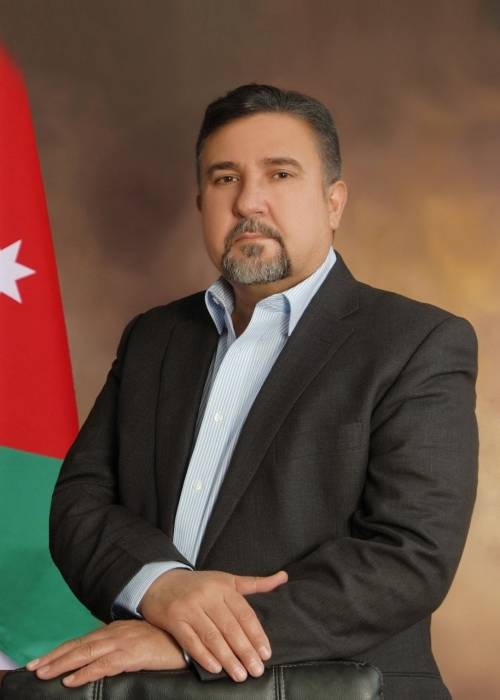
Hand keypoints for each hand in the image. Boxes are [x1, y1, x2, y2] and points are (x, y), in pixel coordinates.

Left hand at [26, 620, 186, 687]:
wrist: (189, 638)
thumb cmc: (165, 641)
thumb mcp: (138, 640)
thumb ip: (120, 645)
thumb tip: (103, 655)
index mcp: (116, 629)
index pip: (82, 640)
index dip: (62, 650)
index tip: (43, 660)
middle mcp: (115, 633)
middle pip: (79, 645)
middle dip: (54, 657)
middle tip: (34, 668)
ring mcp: (123, 642)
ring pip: (85, 653)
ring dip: (62, 664)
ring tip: (44, 674)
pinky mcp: (132, 654)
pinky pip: (103, 665)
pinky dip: (85, 672)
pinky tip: (71, 681)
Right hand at [139, 568, 287, 681]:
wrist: (160, 581)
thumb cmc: (200, 584)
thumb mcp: (227, 579)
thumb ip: (255, 583)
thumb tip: (283, 577)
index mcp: (223, 587)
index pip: (244, 614)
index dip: (256, 634)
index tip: (266, 653)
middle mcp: (207, 596)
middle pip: (230, 627)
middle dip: (245, 651)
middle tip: (257, 670)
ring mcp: (190, 607)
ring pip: (212, 636)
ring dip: (228, 658)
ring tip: (240, 675)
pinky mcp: (174, 619)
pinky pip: (190, 640)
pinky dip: (203, 655)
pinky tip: (215, 668)